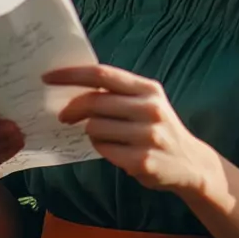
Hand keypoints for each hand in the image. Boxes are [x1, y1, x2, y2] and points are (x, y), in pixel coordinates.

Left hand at [41, 64, 208, 194]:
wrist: (190, 163)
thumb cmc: (156, 127)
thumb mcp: (145, 102)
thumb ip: (117, 93)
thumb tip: (72, 88)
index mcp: (148, 88)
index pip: (102, 74)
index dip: (72, 74)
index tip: (48, 77)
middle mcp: (150, 108)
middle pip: (95, 102)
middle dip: (72, 108)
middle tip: (62, 116)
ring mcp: (147, 135)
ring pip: (95, 128)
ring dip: (90, 132)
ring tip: (103, 135)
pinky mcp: (142, 160)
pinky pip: (104, 150)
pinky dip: (101, 148)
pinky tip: (115, 150)